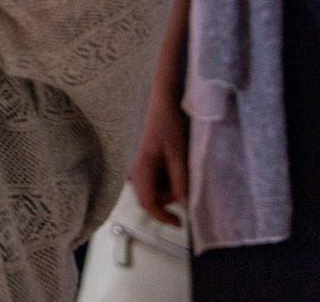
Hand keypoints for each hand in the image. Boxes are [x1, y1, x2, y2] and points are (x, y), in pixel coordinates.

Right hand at [129, 79, 189, 226]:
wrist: (160, 97)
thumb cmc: (167, 121)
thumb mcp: (179, 154)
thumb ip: (181, 182)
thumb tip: (184, 205)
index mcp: (140, 169)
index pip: (148, 204)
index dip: (163, 217)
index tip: (180, 222)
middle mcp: (134, 168)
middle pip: (151, 196)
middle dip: (170, 195)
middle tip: (185, 180)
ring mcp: (136, 163)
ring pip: (154, 186)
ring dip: (169, 183)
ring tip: (180, 163)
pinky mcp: (142, 158)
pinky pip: (153, 175)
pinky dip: (166, 174)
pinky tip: (173, 158)